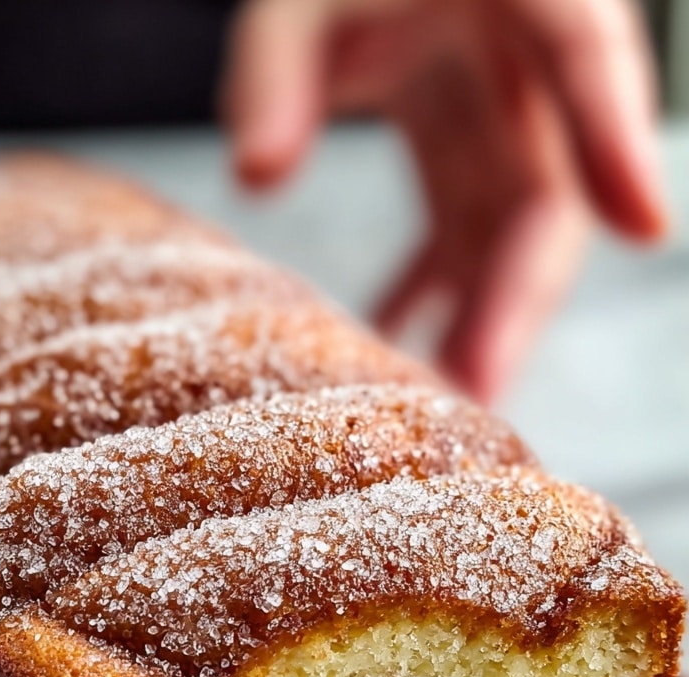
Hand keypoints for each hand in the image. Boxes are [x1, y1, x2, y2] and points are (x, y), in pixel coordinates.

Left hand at [222, 0, 667, 401]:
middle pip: (547, 183)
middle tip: (480, 388)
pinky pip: (458, 218)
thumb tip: (256, 175)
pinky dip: (427, 283)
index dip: (617, 141)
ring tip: (442, 400)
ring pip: (507, 221)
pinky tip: (393, 341)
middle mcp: (524, 53)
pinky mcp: (457, 125)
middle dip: (518, 292)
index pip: (588, 51)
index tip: (645, 228)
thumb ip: (277, 69)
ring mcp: (495, 97)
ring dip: (477, 311)